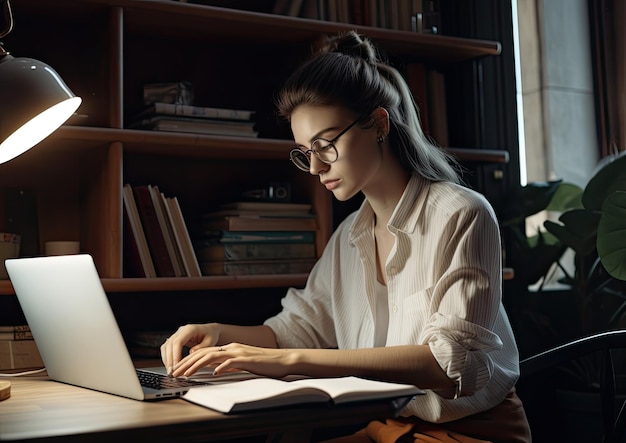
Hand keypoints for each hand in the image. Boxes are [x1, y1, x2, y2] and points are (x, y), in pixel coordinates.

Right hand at [160, 323, 218, 373]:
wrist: (210, 331)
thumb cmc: (211, 335)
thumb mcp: (210, 342)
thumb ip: (201, 348)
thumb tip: (190, 353)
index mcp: (190, 329)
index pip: (178, 342)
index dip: (175, 354)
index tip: (176, 365)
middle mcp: (181, 331)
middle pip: (170, 344)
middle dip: (169, 359)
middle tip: (171, 372)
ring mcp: (177, 334)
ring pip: (166, 346)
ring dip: (166, 359)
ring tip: (170, 371)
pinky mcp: (175, 339)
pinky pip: (167, 348)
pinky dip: (167, 357)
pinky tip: (170, 366)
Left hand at [170, 342, 292, 378]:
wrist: (283, 359)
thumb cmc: (265, 363)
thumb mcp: (243, 363)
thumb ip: (229, 364)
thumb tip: (216, 370)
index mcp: (230, 348)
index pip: (205, 352)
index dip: (189, 360)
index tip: (179, 369)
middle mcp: (232, 347)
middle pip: (204, 352)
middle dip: (187, 363)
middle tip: (175, 372)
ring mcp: (239, 352)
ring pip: (212, 356)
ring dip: (196, 365)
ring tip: (186, 374)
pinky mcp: (247, 359)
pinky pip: (230, 362)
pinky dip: (220, 367)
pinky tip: (213, 374)